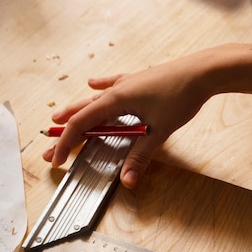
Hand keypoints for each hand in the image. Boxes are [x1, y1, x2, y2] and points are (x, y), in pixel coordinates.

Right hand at [43, 55, 210, 188]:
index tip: (56, 158)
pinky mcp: (138, 81)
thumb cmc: (181, 95)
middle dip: (65, 132)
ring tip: (59, 115)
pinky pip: (113, 85)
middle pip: (83, 113)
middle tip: (50, 146)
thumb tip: (128, 179)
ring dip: (77, 110)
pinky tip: (93, 83)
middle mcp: (117, 90)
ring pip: (94, 99)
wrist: (201, 72)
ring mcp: (127, 84)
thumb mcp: (158, 132)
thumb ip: (140, 156)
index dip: (65, 143)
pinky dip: (101, 87)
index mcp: (116, 101)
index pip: (81, 124)